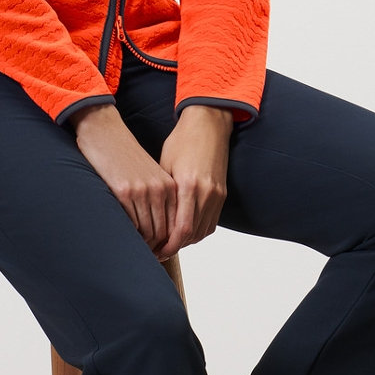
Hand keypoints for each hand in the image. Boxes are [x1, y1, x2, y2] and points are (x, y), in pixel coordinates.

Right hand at [70, 104, 176, 256]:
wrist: (106, 133)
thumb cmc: (126, 157)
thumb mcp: (150, 176)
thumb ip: (160, 198)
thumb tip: (162, 232)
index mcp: (170, 186)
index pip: (176, 225)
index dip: (169, 244)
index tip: (160, 254)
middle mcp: (160, 189)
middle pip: (164, 232)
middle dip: (157, 249)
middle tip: (147, 259)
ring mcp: (143, 191)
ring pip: (148, 231)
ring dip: (143, 245)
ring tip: (136, 252)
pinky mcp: (124, 191)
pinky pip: (131, 223)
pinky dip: (129, 234)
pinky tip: (124, 236)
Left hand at [157, 105, 233, 258]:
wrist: (208, 124)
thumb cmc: (182, 140)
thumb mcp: (164, 165)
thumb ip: (163, 194)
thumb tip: (151, 218)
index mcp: (189, 185)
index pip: (181, 230)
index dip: (169, 246)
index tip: (156, 251)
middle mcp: (206, 192)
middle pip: (193, 235)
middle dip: (175, 246)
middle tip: (159, 251)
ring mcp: (217, 193)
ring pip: (203, 231)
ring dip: (187, 240)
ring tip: (170, 243)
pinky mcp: (222, 192)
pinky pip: (212, 221)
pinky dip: (199, 230)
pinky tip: (186, 230)